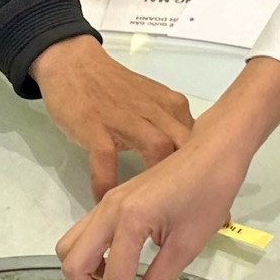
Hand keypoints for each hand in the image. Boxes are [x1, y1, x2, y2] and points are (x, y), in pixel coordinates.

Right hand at [29, 36, 194, 201]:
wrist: (72, 63)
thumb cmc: (110, 89)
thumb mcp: (150, 105)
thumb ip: (169, 129)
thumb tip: (186, 163)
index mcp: (172, 107)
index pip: (201, 142)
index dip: (206, 173)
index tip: (206, 200)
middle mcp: (156, 111)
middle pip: (187, 148)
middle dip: (190, 181)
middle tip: (182, 217)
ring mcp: (127, 118)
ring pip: (156, 151)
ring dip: (157, 186)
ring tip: (151, 215)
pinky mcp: (97, 126)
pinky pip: (107, 160)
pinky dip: (108, 184)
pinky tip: (104, 202)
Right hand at [57, 54, 279, 279]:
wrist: (215, 150)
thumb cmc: (210, 191)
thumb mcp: (188, 243)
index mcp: (128, 219)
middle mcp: (107, 210)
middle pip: (74, 265)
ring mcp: (106, 204)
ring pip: (71, 249)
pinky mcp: (112, 203)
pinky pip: (85, 237)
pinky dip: (92, 262)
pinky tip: (120, 274)